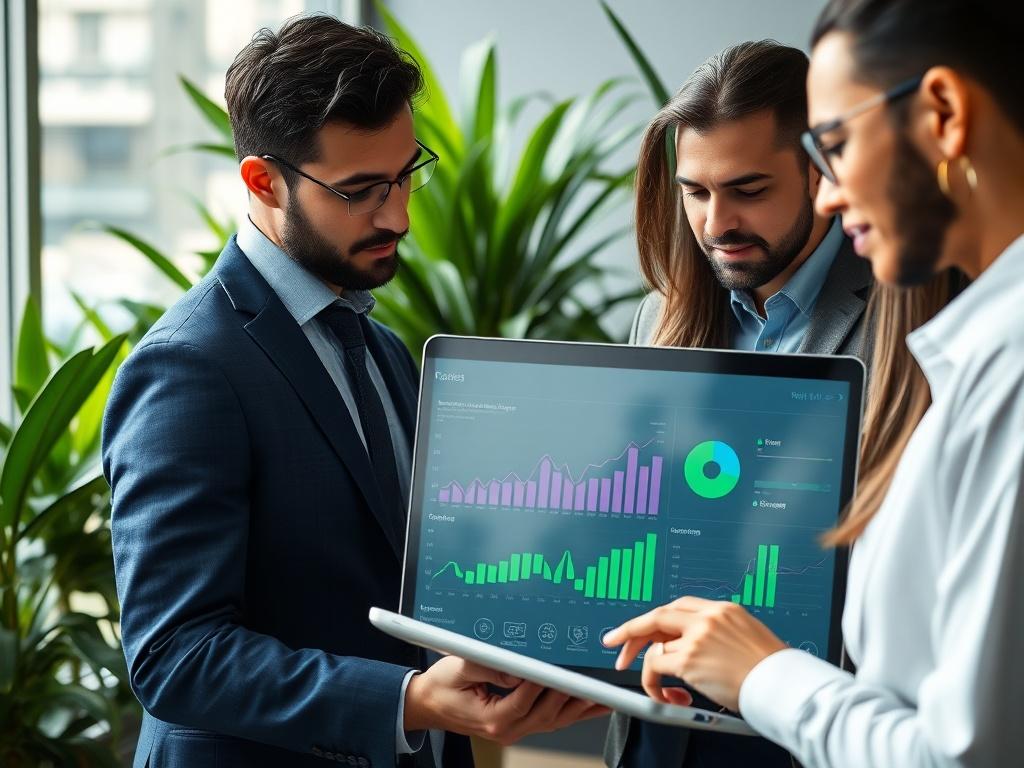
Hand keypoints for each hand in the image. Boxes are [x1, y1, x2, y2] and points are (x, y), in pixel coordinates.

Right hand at [403, 656, 608, 745]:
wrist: (426, 704)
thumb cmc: (441, 686)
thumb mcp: (459, 668)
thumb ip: (489, 666)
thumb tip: (519, 668)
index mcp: (492, 718)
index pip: (526, 699)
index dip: (544, 683)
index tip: (561, 669)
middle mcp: (507, 729)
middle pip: (547, 713)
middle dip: (570, 695)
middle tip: (591, 679)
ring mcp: (514, 730)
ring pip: (554, 721)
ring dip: (579, 707)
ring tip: (603, 694)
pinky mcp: (518, 724)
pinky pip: (550, 720)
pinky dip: (572, 712)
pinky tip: (590, 705)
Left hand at [602, 596, 786, 710]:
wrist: (785, 686)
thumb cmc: (771, 672)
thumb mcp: (746, 639)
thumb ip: (718, 636)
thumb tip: (688, 650)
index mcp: (723, 609)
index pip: (678, 607)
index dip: (656, 619)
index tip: (640, 628)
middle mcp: (708, 617)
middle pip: (657, 616)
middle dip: (630, 631)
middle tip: (614, 644)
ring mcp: (697, 635)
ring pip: (655, 646)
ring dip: (652, 672)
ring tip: (666, 693)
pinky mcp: (689, 658)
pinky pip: (654, 666)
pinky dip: (654, 684)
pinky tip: (670, 696)